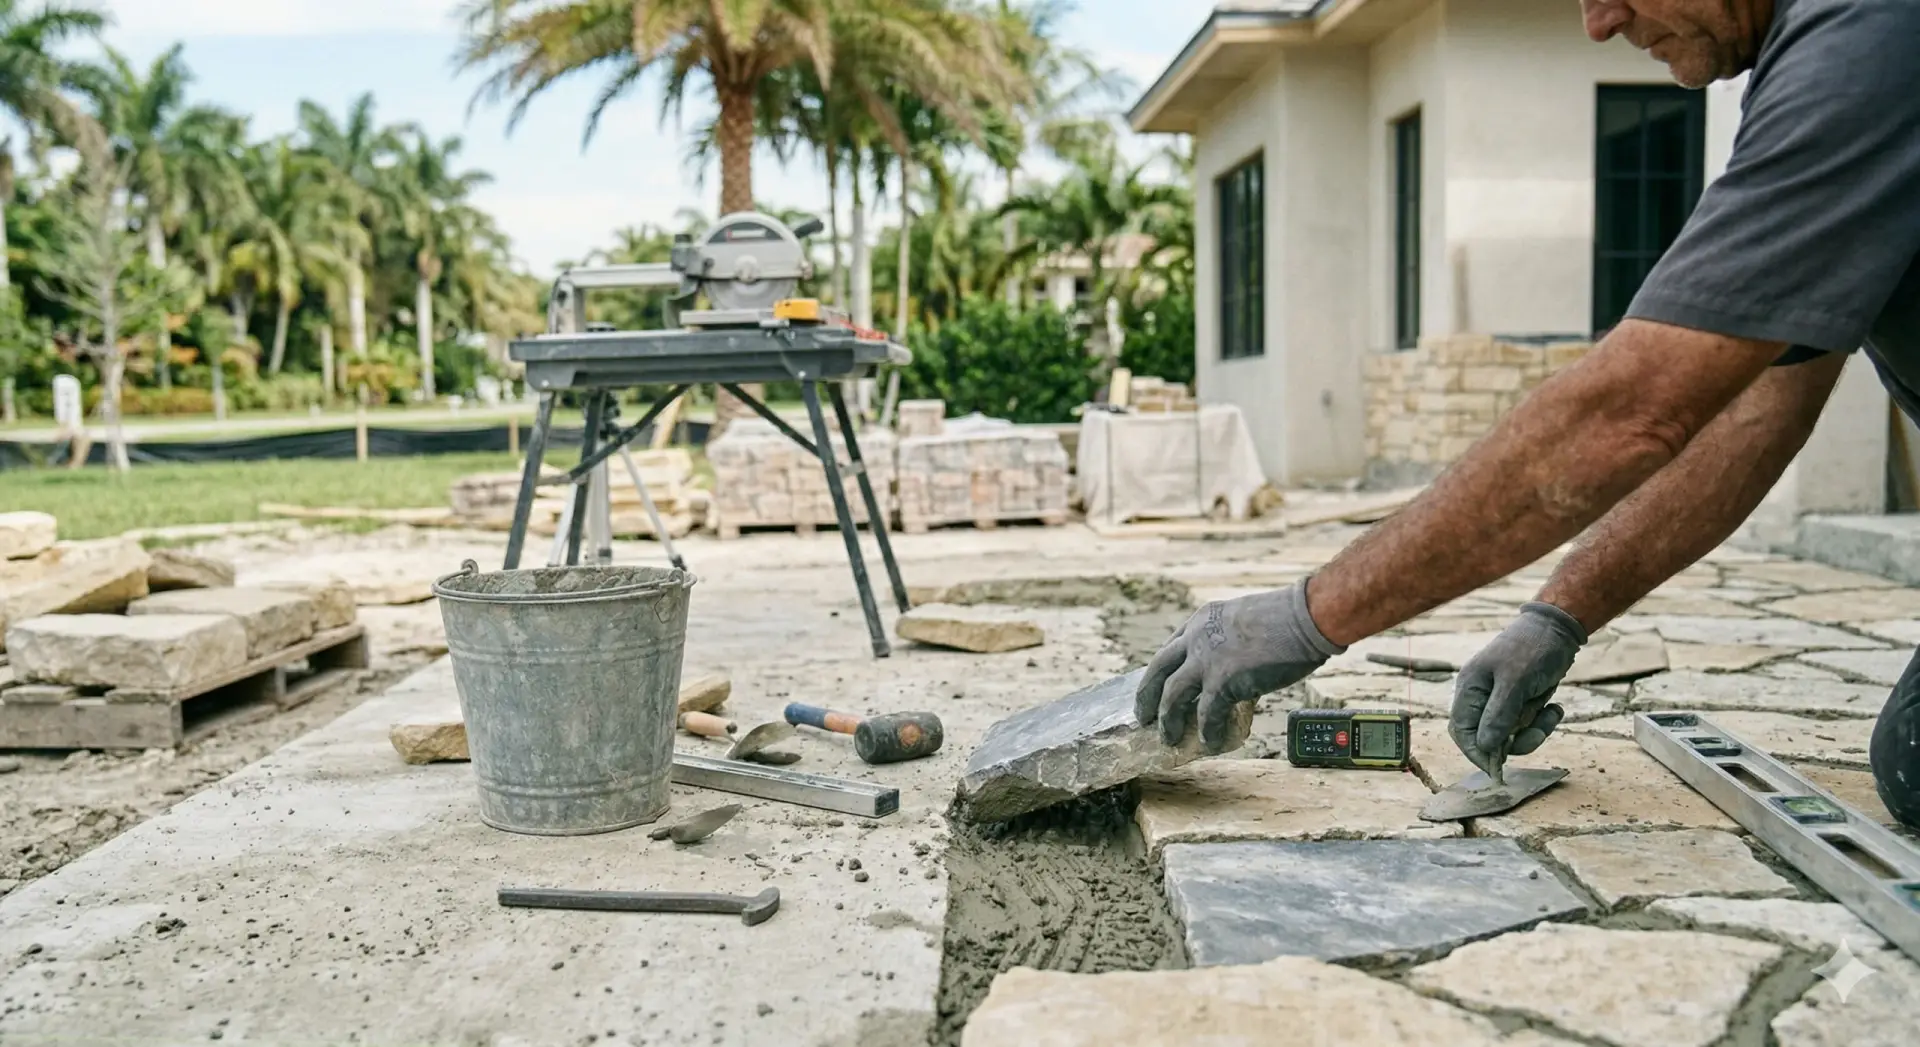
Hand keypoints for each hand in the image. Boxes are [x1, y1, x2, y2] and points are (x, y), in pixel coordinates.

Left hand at [1134, 583, 1345, 752]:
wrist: (1306, 618)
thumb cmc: (1289, 619)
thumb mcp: (1245, 622)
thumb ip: (1230, 644)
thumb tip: (1234, 677)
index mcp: (1202, 619)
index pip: (1170, 648)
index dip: (1161, 671)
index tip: (1156, 685)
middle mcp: (1196, 637)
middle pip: (1157, 671)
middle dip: (1147, 696)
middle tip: (1142, 716)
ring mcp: (1206, 659)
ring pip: (1172, 696)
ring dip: (1168, 720)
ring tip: (1168, 737)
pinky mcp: (1222, 680)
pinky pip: (1207, 714)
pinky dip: (1207, 731)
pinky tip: (1210, 744)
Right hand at [1450, 602, 1587, 778]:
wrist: (1559, 629)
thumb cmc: (1532, 649)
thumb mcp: (1516, 682)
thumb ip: (1498, 715)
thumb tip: (1485, 747)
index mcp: (1470, 688)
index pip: (1462, 730)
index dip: (1476, 752)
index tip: (1497, 769)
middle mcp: (1481, 696)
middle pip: (1485, 736)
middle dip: (1511, 742)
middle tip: (1535, 735)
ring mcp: (1501, 700)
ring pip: (1510, 734)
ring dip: (1532, 731)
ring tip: (1551, 713)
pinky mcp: (1520, 702)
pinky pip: (1526, 725)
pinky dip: (1542, 722)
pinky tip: (1556, 707)